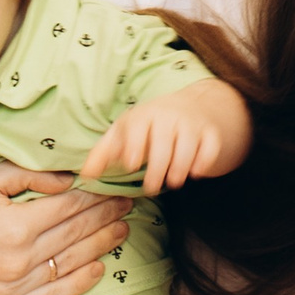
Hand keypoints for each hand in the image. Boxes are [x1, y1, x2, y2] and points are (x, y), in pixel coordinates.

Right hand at [0, 163, 132, 294]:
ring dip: (101, 246)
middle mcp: (17, 262)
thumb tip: (72, 179)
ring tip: (122, 231)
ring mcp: (10, 289)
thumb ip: (30, 177)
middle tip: (129, 204)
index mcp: (14, 226)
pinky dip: (79, 282)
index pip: (71, 207)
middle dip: (106, 217)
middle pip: (76, 235)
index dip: (98, 195)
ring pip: (70, 265)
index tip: (117, 185)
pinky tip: (98, 269)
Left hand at [82, 80, 249, 193]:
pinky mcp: (211, 133)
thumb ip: (103, 153)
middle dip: (157, 169)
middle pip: (164, 144)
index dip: (134, 146)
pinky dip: (204, 162)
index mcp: (144, 115)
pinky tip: (195, 173)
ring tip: (172, 182)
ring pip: (188, 148)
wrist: (192, 106)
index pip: (139, 127)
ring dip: (180, 169)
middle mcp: (169, 116)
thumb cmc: (149, 125)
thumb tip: (84, 176)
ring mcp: (192, 124)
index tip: (131, 165)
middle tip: (151, 188)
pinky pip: (210, 148)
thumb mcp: (125, 132)